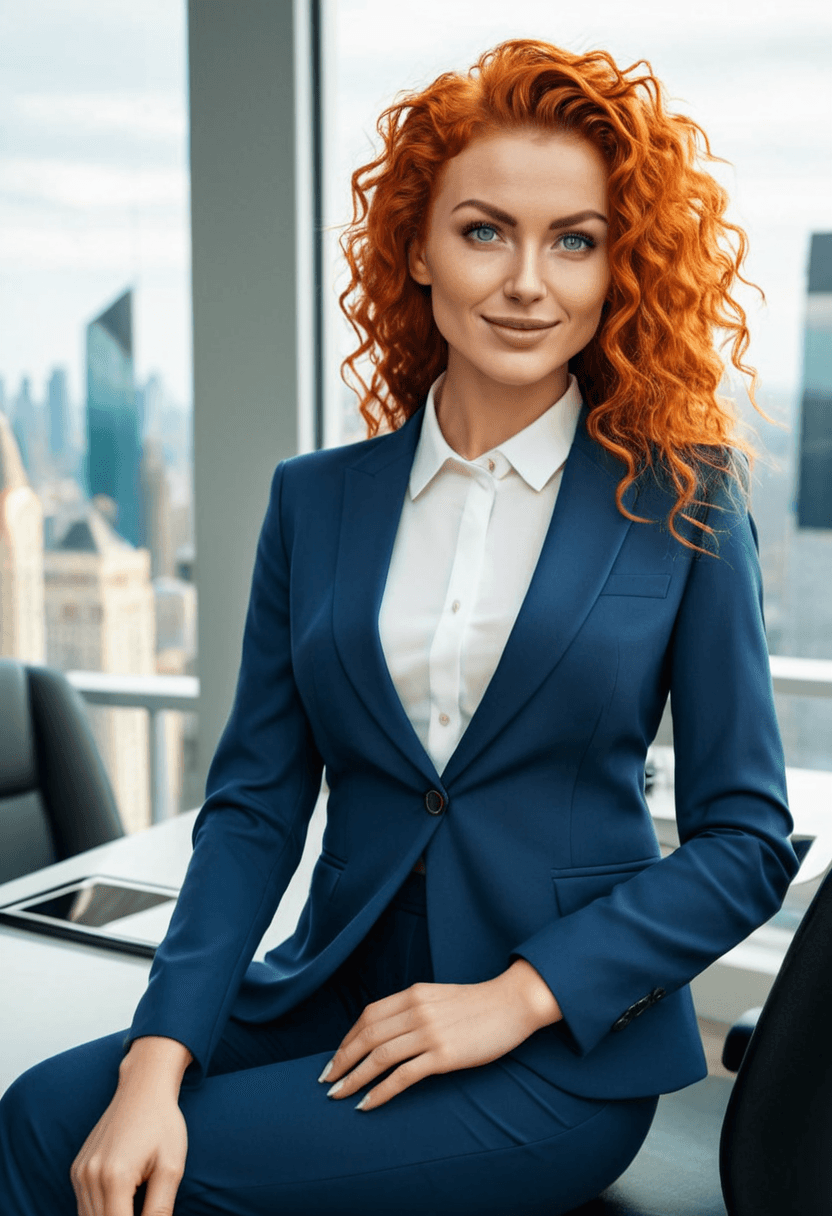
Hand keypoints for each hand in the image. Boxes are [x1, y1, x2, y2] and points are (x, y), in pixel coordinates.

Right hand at [70, 1073, 187, 1215]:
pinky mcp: (77, 1169)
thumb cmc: (163, 1124)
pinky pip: (84, 1205)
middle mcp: (90, 1176)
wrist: (143, 1088)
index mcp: (115, 1177)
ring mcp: (80, 1173)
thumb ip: (160, 1209)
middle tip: (145, 1207)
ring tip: (136, 1202)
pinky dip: (101, 1212)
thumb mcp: (171, 1168)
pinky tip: (123, 1202)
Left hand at [319, 962, 561, 1110]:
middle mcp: (416, 1011)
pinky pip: (402, 1077)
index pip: (368, 1016)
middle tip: (326, 1080)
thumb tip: (387, 1033)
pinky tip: (366, 1104)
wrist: (513, 1004)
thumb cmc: (477, 1004)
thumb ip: (413, 1010)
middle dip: (342, 1061)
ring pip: (378, 1058)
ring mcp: (429, 1033)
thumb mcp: (438, 998)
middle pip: (367, 1037)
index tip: (336, 1057)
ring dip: (353, 1079)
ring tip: (338, 1095)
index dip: (347, 1038)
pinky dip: (379, 1092)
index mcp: (413, 994)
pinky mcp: (443, 1056)